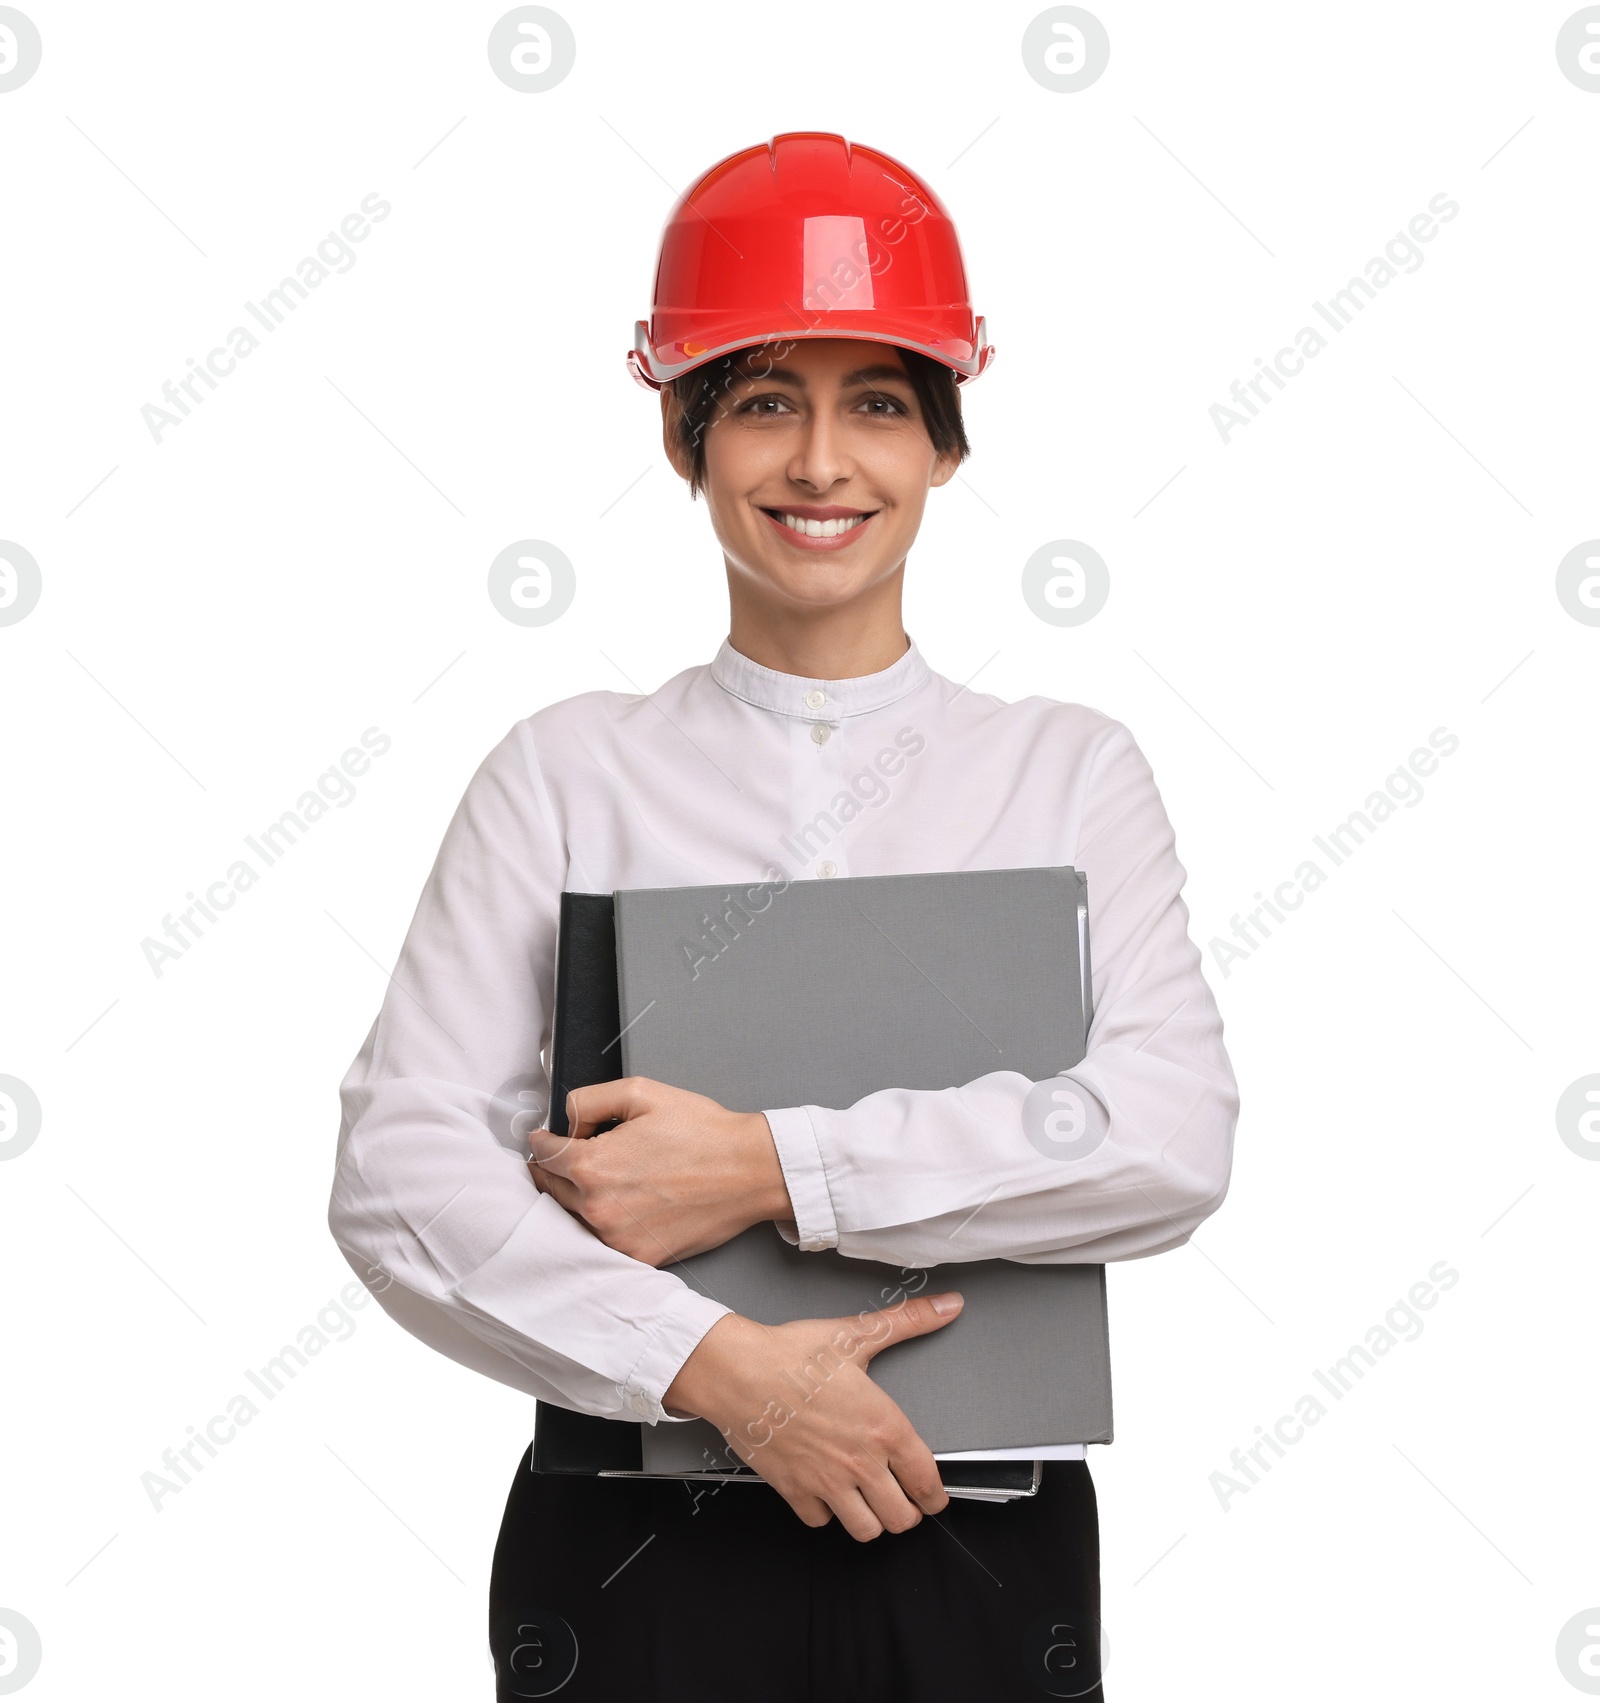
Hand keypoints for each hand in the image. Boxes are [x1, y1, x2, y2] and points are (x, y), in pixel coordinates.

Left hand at [527, 1078, 793, 1266]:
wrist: (749, 1170)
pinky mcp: (638, 1257)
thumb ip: (588, 1100)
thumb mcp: (642, 1092)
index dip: (545, 1139)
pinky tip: (625, 1204)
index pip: (542, 1154)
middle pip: (549, 1189)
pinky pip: (602, 1242)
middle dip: (558, 1168)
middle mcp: (598, 1207)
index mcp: (593, 1165)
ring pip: (572, 1218)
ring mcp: (616, 1238)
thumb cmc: (704, 1133)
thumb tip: (566, 1121)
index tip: (550, 1139)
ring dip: (578, 1198)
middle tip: (578, 1154)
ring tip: (609, 1179)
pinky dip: (604, 1225)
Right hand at [662, 1291, 964, 1540]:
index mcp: (883, 1427)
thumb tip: (946, 1306)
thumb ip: (908, 1321)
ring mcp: (826, 1482)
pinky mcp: (794, 1491)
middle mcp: (860, 1462)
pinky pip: (820, 1522)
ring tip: (870, 1503)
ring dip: (872, 1520)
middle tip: (903, 1499)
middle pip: (902, 1518)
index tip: (934, 1497)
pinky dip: (826, 1514)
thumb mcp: (855, 1334)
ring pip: (866, 1531)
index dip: (936, 1497)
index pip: (927, 1482)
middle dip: (908, 1512)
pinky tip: (827, 1493)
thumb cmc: (790, 1355)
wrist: (737, 1371)